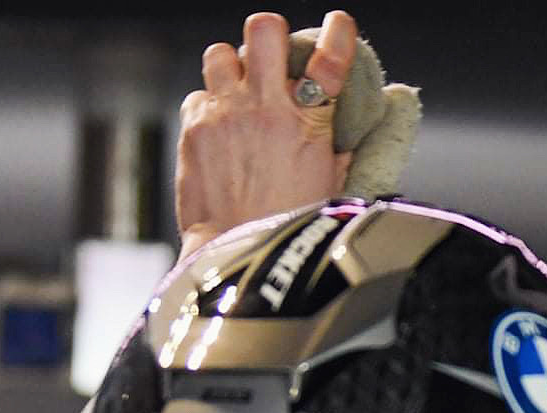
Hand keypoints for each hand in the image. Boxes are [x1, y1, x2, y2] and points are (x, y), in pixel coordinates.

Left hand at [175, 10, 357, 260]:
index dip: (338, 34)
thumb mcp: (329, 187)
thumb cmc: (288, 227)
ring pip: (219, 52)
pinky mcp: (194, 128)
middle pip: (263, 30)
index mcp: (309, 125)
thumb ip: (339, 148)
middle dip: (269, 34)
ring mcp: (225, 114)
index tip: (340, 24)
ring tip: (237, 91)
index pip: (329, 61)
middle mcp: (265, 110)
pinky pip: (198, 94)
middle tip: (271, 55)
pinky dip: (208, 106)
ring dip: (230, 68)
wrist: (236, 255)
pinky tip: (218, 130)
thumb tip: (353, 128)